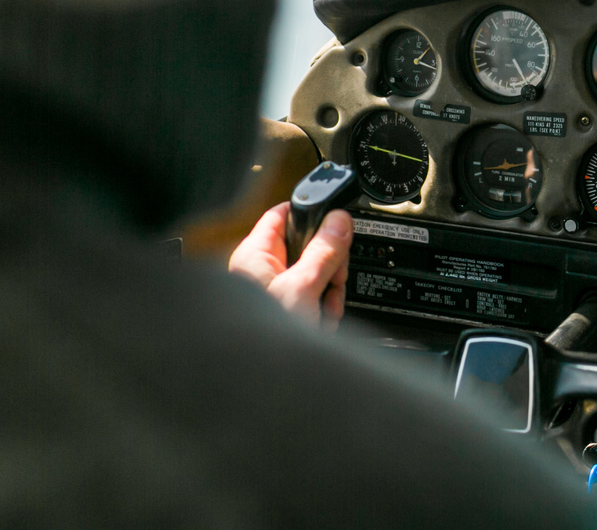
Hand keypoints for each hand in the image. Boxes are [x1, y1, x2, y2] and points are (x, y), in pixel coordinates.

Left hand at [229, 203, 351, 327]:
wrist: (260, 383)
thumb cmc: (263, 338)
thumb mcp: (302, 288)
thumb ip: (324, 252)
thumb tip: (339, 220)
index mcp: (256, 254)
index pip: (284, 214)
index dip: (311, 215)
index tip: (335, 221)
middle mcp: (262, 270)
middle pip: (308, 248)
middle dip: (329, 267)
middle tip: (332, 282)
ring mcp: (274, 292)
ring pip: (315, 276)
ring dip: (329, 293)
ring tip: (323, 312)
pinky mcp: (286, 311)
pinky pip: (313, 300)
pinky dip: (323, 310)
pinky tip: (321, 323)